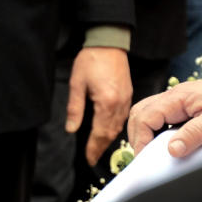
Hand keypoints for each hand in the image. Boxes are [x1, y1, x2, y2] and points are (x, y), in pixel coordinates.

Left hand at [66, 47, 131, 165]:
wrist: (109, 42)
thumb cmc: (91, 60)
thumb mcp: (77, 84)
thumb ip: (75, 108)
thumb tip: (71, 129)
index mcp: (107, 102)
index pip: (100, 132)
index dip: (93, 148)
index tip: (88, 159)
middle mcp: (120, 103)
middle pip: (111, 133)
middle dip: (101, 148)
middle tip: (93, 159)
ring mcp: (127, 99)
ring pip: (119, 126)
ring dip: (109, 139)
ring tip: (99, 149)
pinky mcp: (129, 94)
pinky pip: (123, 117)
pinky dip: (116, 127)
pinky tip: (109, 131)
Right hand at [127, 76, 201, 157]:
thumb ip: (195, 134)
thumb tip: (172, 150)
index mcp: (179, 97)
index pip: (146, 116)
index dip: (140, 138)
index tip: (144, 157)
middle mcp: (174, 96)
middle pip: (140, 112)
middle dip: (137, 134)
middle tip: (143, 155)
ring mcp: (179, 100)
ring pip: (147, 112)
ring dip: (144, 131)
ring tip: (149, 150)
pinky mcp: (185, 106)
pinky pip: (160, 115)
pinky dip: (155, 129)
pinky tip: (163, 141)